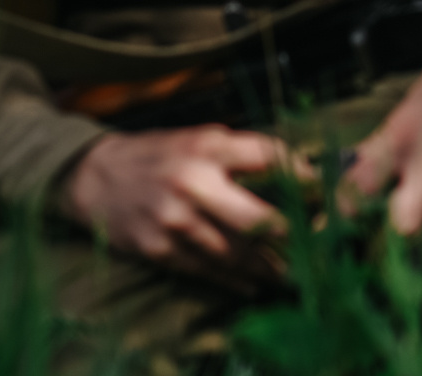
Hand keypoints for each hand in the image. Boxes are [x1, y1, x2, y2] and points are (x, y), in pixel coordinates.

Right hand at [62, 126, 311, 290]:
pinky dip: (237, 280)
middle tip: (317, 243)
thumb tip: (297, 170)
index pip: (269, 158)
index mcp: (208, 147)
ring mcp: (175, 221)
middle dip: (294, 234)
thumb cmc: (160, 155)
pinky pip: (209, 271)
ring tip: (296, 270)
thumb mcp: (200, 139)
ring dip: (271, 265)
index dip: (304, 177)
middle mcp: (193, 183)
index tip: (325, 193)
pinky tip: (257, 282)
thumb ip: (244, 153)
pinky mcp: (160, 250)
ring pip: (237, 253)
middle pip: (259, 217)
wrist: (96, 178)